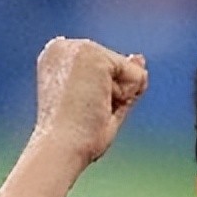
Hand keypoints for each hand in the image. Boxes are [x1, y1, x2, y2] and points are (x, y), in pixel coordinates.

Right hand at [31, 37, 147, 169]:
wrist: (60, 149)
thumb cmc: (76, 138)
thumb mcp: (101, 105)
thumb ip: (120, 80)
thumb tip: (139, 58)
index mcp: (56, 59)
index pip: (104, 69)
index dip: (104, 96)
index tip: (79, 113)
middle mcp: (63, 47)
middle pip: (117, 66)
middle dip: (112, 95)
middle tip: (86, 114)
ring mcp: (78, 48)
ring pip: (128, 69)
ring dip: (118, 97)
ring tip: (91, 110)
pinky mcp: (94, 56)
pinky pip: (136, 75)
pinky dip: (125, 97)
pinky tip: (99, 105)